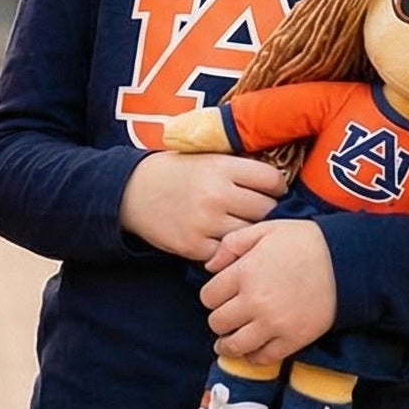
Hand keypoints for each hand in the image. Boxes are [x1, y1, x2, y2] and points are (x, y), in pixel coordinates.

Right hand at [118, 151, 286, 260]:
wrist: (130, 191)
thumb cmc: (174, 171)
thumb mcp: (204, 156)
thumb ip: (237, 165)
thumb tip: (278, 177)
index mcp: (221, 167)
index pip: (272, 180)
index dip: (276, 186)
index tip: (272, 191)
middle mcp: (216, 194)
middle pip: (266, 209)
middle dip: (266, 211)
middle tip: (258, 211)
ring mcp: (205, 222)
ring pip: (249, 233)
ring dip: (248, 231)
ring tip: (241, 225)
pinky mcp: (193, 246)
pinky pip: (226, 252)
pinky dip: (227, 249)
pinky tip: (221, 238)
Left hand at [200, 218, 336, 367]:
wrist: (347, 261)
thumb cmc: (304, 241)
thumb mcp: (264, 230)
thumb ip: (231, 244)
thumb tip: (209, 267)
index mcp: (245, 273)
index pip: (208, 296)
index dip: (212, 295)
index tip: (220, 294)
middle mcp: (255, 302)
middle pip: (217, 322)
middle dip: (218, 318)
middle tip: (226, 315)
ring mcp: (274, 324)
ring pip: (235, 345)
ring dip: (228, 343)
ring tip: (228, 341)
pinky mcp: (294, 339)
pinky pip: (263, 358)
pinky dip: (254, 356)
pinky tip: (252, 348)